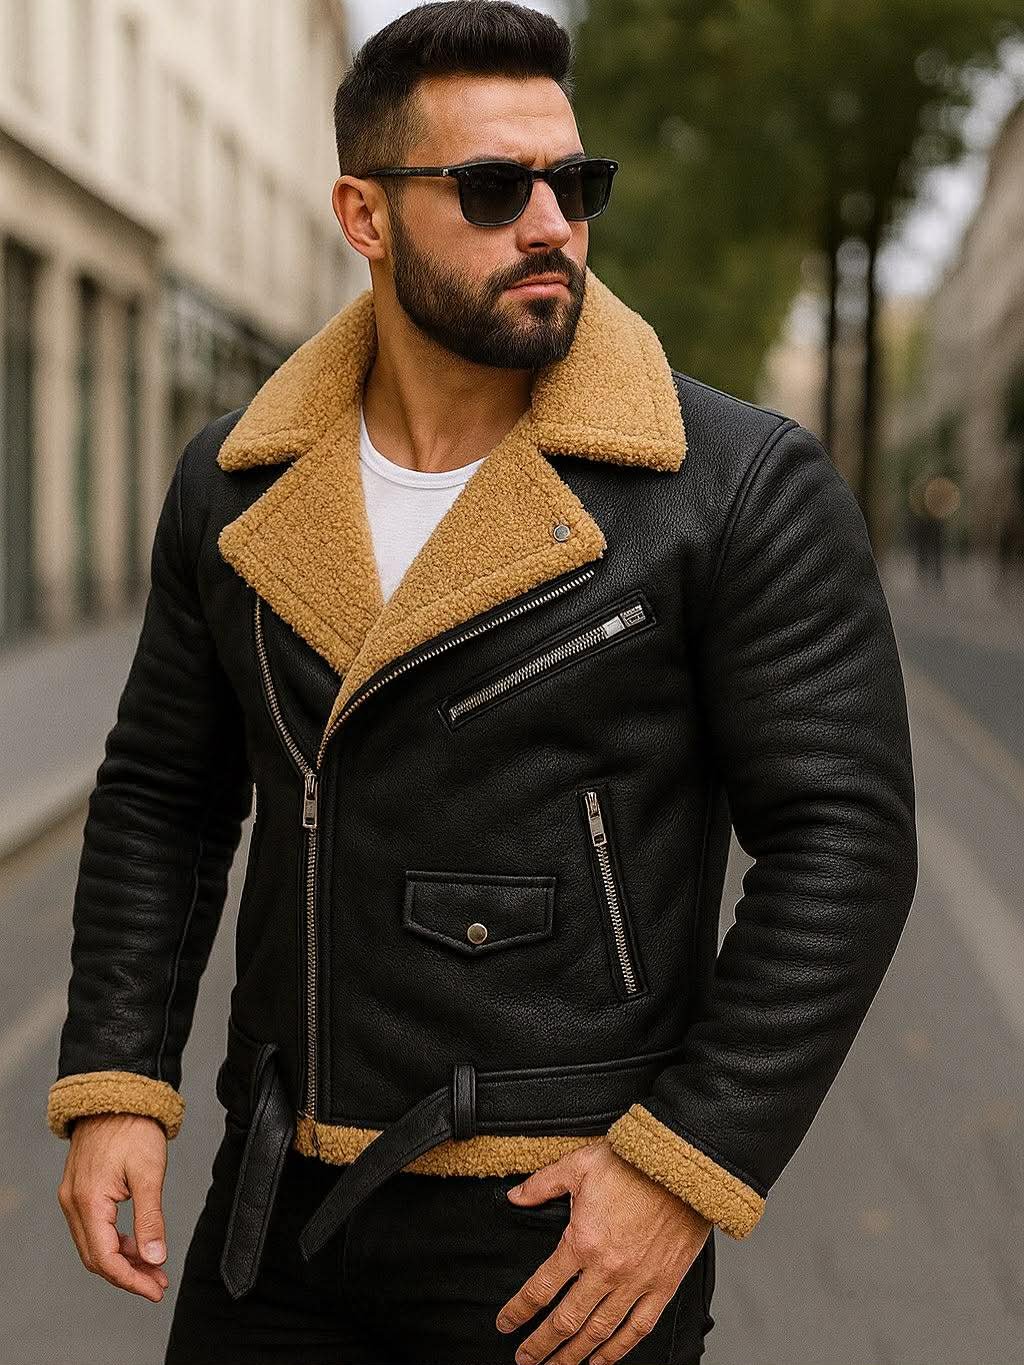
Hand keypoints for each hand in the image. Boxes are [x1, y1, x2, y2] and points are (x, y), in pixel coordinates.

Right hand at [56, 1113, 170, 1300]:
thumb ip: (150, 1219)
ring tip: (153, 1268)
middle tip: (158, 1284)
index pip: (105, 1259)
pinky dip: (115, 1242)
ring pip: (94, 1245)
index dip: (131, 1280)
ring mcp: (74, 1198)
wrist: (117, 1094)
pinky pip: (94, 1228)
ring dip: (122, 1260)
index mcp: (88, 1203)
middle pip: (96, 1257)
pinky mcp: (80, 1191)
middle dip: (128, 1275)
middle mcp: (74, 1204)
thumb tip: (154, 1257)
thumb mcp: (149, 1173)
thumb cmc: (133, 1127)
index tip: (155, 1290)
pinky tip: (137, 1245)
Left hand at [495, 1137, 710, 1364]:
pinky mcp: (663, 1286)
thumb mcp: (578, 1165)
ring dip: (573, 1355)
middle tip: (524, 1359)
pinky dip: (617, 1351)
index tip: (505, 1324)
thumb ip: (542, 1184)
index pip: (540, 1289)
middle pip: (566, 1321)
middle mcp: (606, 1271)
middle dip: (541, 1345)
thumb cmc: (632, 1163)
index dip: (518, 1311)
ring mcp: (636, 1283)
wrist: (682, 1166)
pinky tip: (602, 1360)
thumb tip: (514, 1196)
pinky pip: (637, 1329)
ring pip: (598, 1332)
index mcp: (581, 1242)